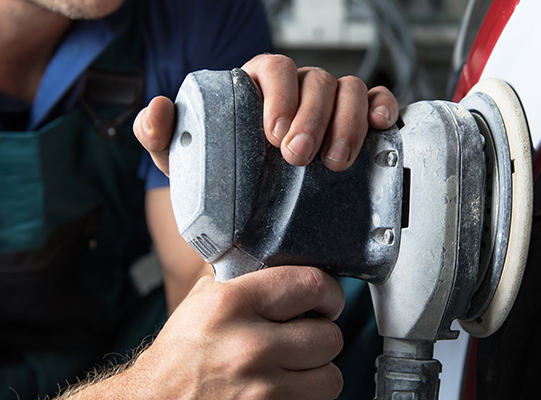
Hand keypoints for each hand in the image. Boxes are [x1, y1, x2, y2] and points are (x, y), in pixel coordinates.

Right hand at [111, 266, 345, 398]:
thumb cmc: (177, 357)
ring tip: (293, 368)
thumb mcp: (200, 304)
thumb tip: (278, 257)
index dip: (330, 293)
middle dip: (321, 338)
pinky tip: (282, 388)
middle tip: (305, 339)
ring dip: (316, 373)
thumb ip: (240, 279)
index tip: (327, 301)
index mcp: (232, 304)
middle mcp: (249, 345)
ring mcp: (261, 387)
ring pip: (330, 376)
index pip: (311, 285)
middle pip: (329, 335)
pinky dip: (305, 397)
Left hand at [134, 53, 399, 172]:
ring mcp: (331, 110)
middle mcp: (298, 95)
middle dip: (312, 117)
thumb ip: (163, 139)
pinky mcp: (359, 128)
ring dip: (347, 123)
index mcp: (258, 92)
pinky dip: (383, 108)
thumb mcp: (187, 170)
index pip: (274, 68)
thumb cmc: (224, 196)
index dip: (280, 94)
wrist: (255, 241)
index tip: (274, 134)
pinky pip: (378, 103)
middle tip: (299, 158)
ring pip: (351, 89)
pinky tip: (380, 126)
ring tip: (335, 163)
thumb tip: (157, 110)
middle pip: (316, 80)